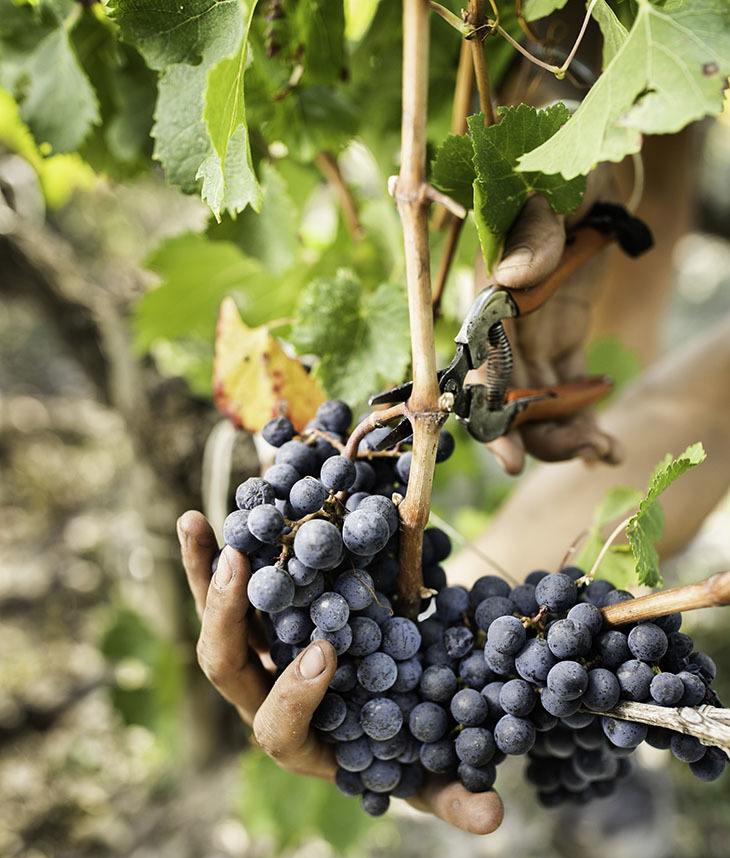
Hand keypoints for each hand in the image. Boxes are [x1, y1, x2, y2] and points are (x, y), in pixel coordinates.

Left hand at [178, 510, 503, 834]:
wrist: (383, 718)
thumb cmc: (404, 754)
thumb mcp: (429, 778)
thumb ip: (452, 798)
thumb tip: (493, 819)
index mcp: (298, 744)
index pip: (279, 729)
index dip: (295, 696)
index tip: (326, 653)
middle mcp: (263, 703)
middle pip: (226, 667)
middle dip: (226, 620)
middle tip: (240, 567)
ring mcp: (255, 663)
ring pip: (216, 622)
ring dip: (206, 575)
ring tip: (197, 524)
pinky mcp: (255, 628)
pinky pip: (225, 592)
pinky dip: (211, 557)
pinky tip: (200, 518)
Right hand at [483, 174, 623, 474]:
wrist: (585, 150)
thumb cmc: (561, 159)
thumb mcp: (551, 186)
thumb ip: (533, 231)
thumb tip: (512, 278)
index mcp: (489, 295)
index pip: (480, 367)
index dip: (490, 416)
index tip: (511, 458)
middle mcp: (502, 324)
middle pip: (508, 398)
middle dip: (536, 437)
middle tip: (579, 457)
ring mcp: (531, 333)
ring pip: (538, 401)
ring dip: (564, 432)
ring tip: (603, 452)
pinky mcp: (562, 335)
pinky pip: (568, 386)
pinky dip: (583, 414)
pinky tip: (605, 440)